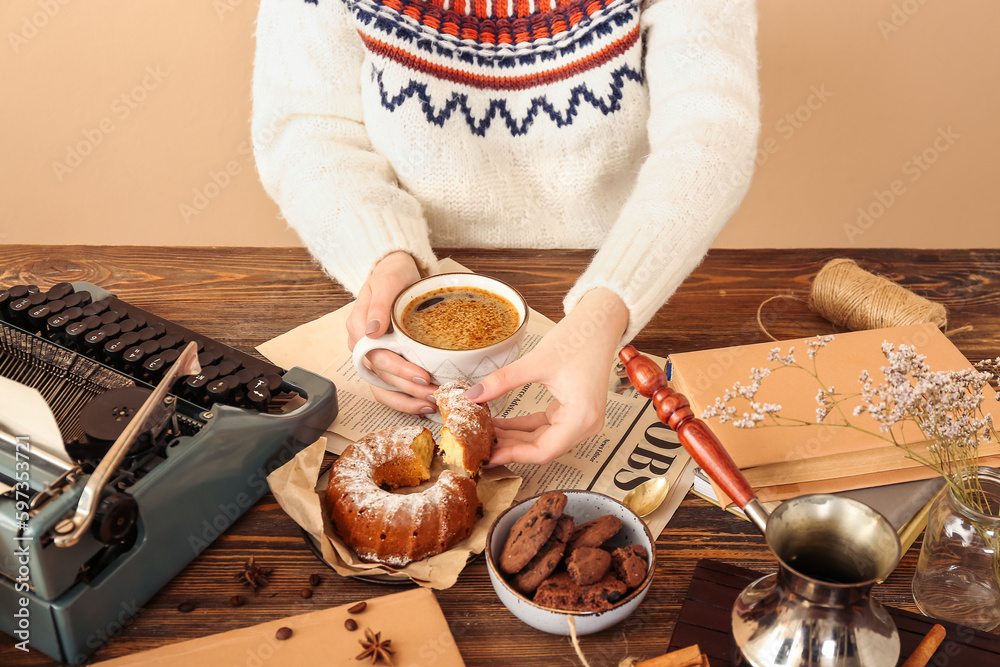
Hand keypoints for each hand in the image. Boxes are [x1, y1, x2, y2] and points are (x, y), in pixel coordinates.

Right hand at [346, 251, 437, 413]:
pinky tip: (423, 404)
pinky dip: (405, 399)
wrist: (396, 270)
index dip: (400, 370)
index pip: (377, 356)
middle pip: (383, 376)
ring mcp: (373, 355)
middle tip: (436, 394)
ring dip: (406, 401)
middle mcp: (362, 346)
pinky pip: (390, 386)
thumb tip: (372, 330)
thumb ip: (378, 305)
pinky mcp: (386, 359)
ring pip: (384, 387)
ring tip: (432, 405)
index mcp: (358, 328)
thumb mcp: (386, 281)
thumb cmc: (391, 274)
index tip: (423, 376)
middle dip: (410, 389)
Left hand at [466, 289, 629, 464]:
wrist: (599, 323)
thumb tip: (473, 395)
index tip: (489, 455)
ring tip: (487, 433)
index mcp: (582, 417)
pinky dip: (525, 426)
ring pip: (543, 439)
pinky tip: (503, 424)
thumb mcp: (537, 361)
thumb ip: (503, 381)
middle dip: (511, 447)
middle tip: (482, 446)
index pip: (544, 450)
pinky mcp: (575, 411)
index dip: (513, 455)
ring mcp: (582, 419)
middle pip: (543, 448)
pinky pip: (546, 427)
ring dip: (516, 437)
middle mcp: (586, 424)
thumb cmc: (580, 339)